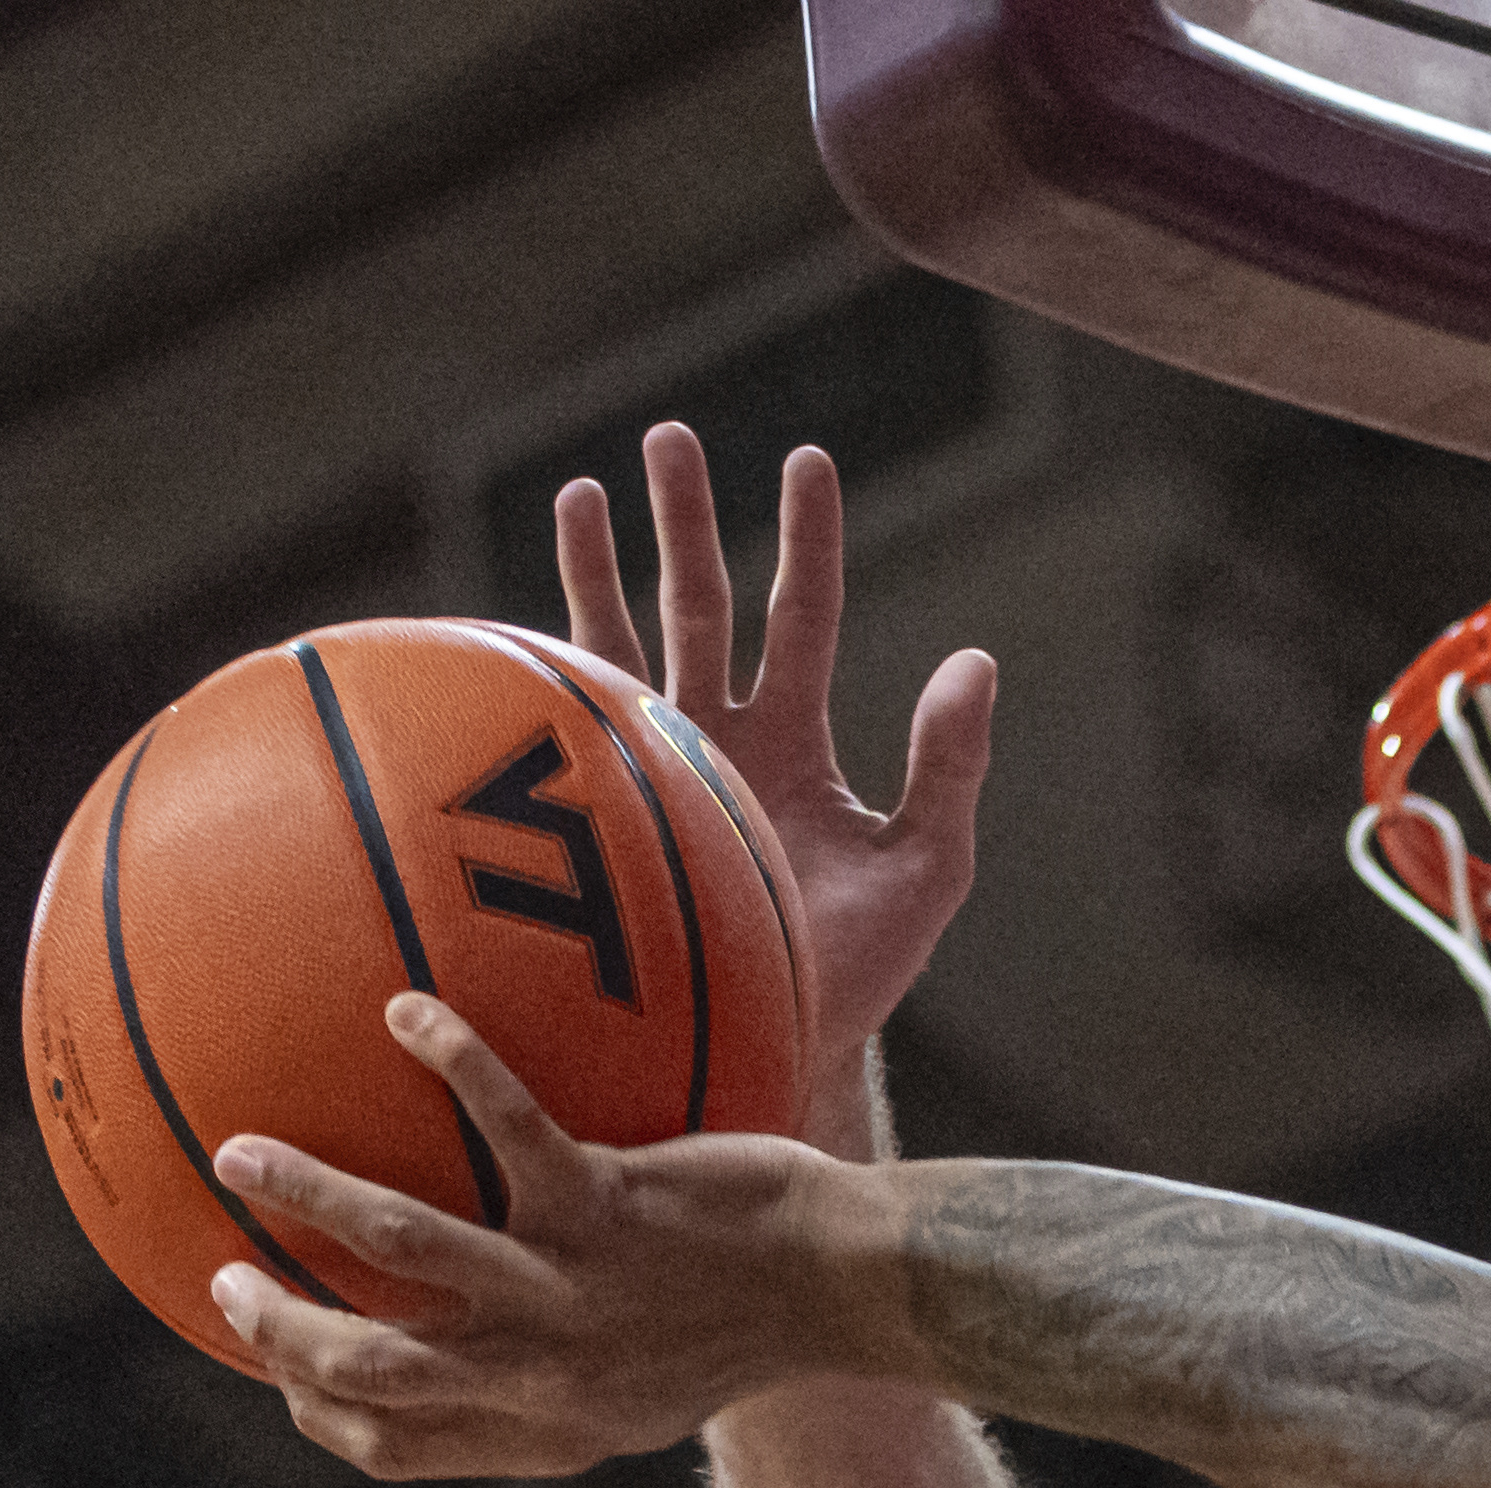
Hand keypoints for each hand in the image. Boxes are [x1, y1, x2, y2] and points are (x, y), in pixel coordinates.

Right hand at [209, 993, 861, 1475]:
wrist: (853, 1291)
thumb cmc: (748, 1323)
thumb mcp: (648, 1388)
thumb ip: (555, 1375)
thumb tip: (474, 1340)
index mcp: (546, 1426)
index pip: (393, 1445)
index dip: (314, 1409)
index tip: (271, 1366)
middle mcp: (548, 1374)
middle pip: (370, 1370)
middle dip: (280, 1330)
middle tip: (220, 1279)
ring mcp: (574, 1289)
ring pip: (405, 1248)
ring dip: (312, 1196)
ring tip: (241, 1153)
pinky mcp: (612, 1204)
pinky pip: (508, 1121)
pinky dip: (452, 1058)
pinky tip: (404, 1009)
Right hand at [558, 429, 995, 1071]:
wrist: (765, 1047)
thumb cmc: (849, 971)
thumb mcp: (926, 870)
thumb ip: (949, 767)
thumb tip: (975, 661)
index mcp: (796, 742)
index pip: (804, 616)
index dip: (807, 539)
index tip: (806, 458)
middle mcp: (720, 738)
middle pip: (704, 603)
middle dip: (688, 520)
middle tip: (673, 437)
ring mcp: (653, 768)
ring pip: (626, 642)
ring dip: (605, 564)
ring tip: (591, 485)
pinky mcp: (598, 808)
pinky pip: (565, 719)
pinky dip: (543, 659)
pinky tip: (515, 614)